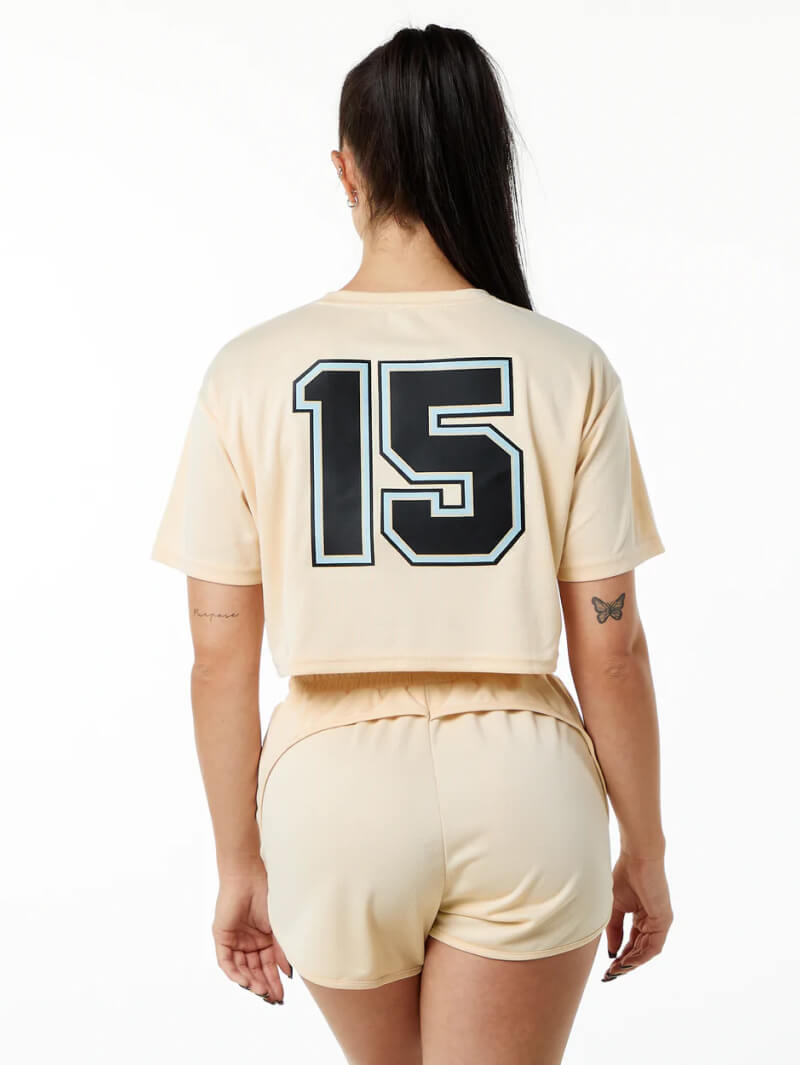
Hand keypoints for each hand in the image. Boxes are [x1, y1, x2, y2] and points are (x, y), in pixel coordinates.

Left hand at [212, 867, 292, 1003]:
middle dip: (264, 985)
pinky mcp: (222, 938)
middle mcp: (248, 943)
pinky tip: (246, 982)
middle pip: (255, 971)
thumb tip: (288, 974)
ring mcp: (235, 941)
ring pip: (241, 969)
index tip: (282, 996)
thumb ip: (281, 951)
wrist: (249, 877)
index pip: (268, 966)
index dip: (274, 981)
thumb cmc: (266, 896)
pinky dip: (235, 973)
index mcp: (263, 940)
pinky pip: (226, 962)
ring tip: (262, 991)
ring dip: (251, 982)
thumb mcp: (277, 928)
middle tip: (273, 998)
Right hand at [602, 850, 672, 980]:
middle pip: (640, 950)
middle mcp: (653, 922)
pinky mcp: (664, 920)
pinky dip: (640, 956)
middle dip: (625, 963)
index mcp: (642, 917)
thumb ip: (614, 929)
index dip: (620, 955)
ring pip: (647, 951)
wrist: (637, 857)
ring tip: (616, 970)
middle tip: (610, 974)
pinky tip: (627, 962)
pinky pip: (653, 945)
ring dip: (632, 963)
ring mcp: (660, 922)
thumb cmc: (625, 875)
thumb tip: (612, 951)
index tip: (607, 966)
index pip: (632, 942)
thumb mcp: (614, 906)